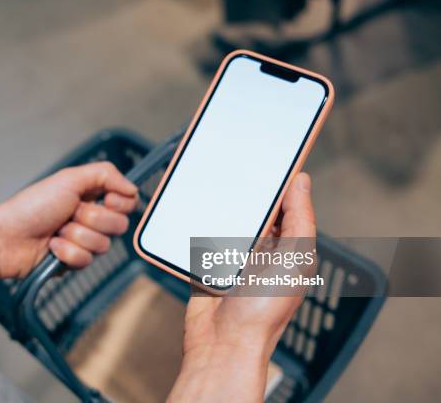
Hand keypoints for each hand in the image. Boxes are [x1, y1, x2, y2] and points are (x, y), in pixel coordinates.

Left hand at [0, 162, 137, 288]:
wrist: (6, 238)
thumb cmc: (31, 206)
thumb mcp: (68, 179)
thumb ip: (105, 174)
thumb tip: (132, 187)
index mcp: (91, 195)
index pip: (127, 201)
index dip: (120, 202)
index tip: (106, 198)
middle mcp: (90, 218)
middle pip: (119, 224)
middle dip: (92, 219)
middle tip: (70, 214)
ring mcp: (83, 241)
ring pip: (104, 245)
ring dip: (77, 236)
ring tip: (57, 231)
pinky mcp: (74, 261)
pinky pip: (87, 260)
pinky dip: (67, 252)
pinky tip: (51, 247)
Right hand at [169, 173, 315, 402]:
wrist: (222, 342)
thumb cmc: (264, 308)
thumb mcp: (294, 259)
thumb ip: (300, 220)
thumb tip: (302, 179)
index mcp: (288, 247)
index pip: (286, 205)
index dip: (280, 180)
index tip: (271, 153)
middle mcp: (262, 249)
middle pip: (254, 208)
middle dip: (247, 187)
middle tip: (234, 158)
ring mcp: (233, 255)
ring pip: (227, 217)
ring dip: (220, 202)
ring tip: (212, 174)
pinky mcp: (207, 261)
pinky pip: (202, 233)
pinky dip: (198, 220)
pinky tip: (192, 202)